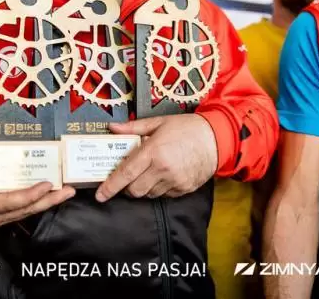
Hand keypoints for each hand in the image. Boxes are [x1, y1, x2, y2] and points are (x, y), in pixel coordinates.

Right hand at [0, 126, 74, 236]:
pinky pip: (18, 212)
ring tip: (66, 190)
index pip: (9, 203)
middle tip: (70, 189)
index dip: (30, 195)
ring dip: (46, 202)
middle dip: (49, 200)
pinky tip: (46, 194)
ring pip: (24, 213)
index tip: (47, 184)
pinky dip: (34, 203)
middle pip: (24, 210)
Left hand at [95, 114, 216, 201]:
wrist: (217, 138)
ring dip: (143, 188)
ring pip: (149, 195)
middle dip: (127, 188)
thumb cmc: (188, 128)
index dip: (110, 186)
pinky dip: (158, 189)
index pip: (126, 173)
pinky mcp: (184, 189)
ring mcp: (174, 181)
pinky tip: (162, 176)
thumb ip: (134, 128)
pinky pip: (163, 195)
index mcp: (154, 151)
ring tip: (148, 173)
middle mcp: (163, 169)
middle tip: (128, 178)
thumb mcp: (159, 122)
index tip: (100, 195)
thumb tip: (113, 128)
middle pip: (135, 190)